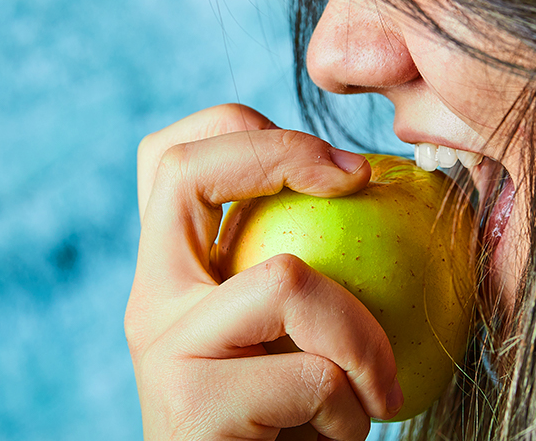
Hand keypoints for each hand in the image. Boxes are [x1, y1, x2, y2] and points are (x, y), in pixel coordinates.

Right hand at [125, 104, 403, 440]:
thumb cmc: (289, 432)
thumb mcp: (291, 341)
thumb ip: (302, 278)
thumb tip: (387, 193)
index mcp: (170, 275)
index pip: (171, 157)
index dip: (244, 126)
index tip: (336, 165)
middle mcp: (148, 301)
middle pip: (186, 169)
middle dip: (284, 150)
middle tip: (356, 181)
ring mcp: (162, 350)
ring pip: (288, 278)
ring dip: (361, 341)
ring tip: (365, 395)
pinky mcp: (191, 406)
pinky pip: (313, 375)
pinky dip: (353, 409)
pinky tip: (339, 439)